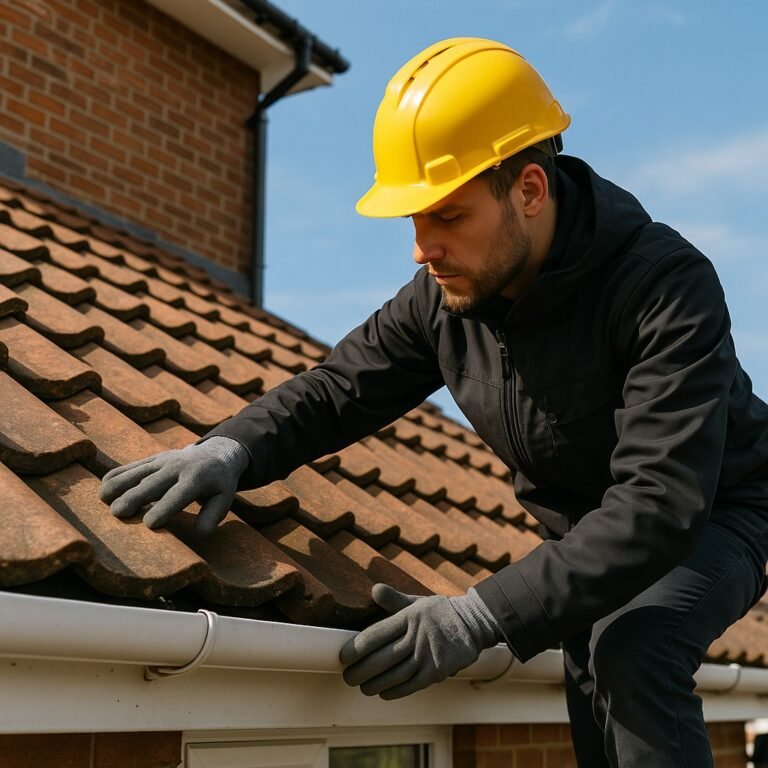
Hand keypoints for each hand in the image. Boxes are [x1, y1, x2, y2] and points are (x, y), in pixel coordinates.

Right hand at [99, 437, 249, 532]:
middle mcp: (177, 467)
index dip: (164, 508)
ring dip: (120, 485)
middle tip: (117, 513)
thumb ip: (213, 515)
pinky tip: (103, 487)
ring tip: (103, 500)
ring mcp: (163, 461)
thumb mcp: (224, 499)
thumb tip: (201, 532)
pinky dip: (117, 475)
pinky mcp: (153, 458)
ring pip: (138, 472)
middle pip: (152, 483)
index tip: (149, 524)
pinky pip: (132, 466)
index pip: (178, 495)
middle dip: (135, 497)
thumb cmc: (218, 484)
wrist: (216, 454)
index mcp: (196, 479)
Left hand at [339, 584, 498, 699]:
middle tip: (348, 677)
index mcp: (408, 617)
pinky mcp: (437, 671)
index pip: (376, 634)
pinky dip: (395, 691)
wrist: (472, 623)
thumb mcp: (417, 602)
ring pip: (395, 675)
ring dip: (375, 684)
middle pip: (382, 658)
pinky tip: (383, 693)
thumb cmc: (439, 612)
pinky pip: (411, 685)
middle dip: (361, 670)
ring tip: (362, 687)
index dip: (356, 648)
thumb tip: (374, 589)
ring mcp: (427, 655)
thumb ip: (394, 599)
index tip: (343, 656)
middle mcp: (416, 636)